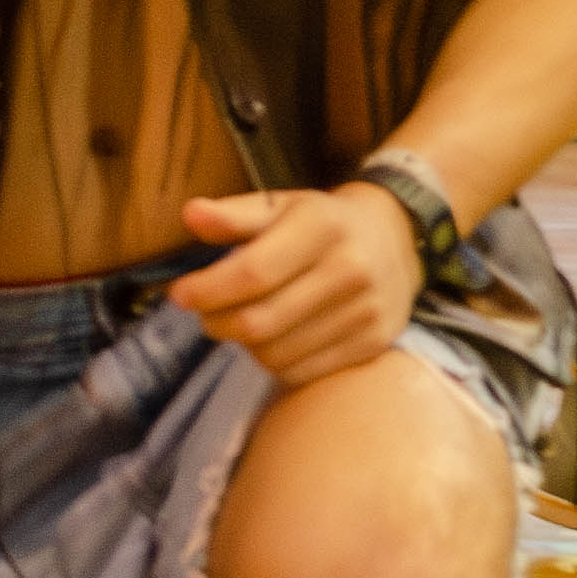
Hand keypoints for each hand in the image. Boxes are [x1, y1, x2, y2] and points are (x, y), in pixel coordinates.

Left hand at [172, 183, 422, 383]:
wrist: (396, 239)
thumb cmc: (323, 223)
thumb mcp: (282, 205)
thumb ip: (234, 214)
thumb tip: (191, 215)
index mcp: (322, 227)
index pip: (253, 272)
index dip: (208, 289)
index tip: (180, 295)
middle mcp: (349, 271)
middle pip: (261, 321)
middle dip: (218, 323)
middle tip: (204, 315)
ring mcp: (365, 312)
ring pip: (277, 354)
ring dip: (244, 344)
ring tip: (239, 322)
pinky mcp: (373, 344)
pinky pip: (302, 372)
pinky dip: (274, 362)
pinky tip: (272, 339)